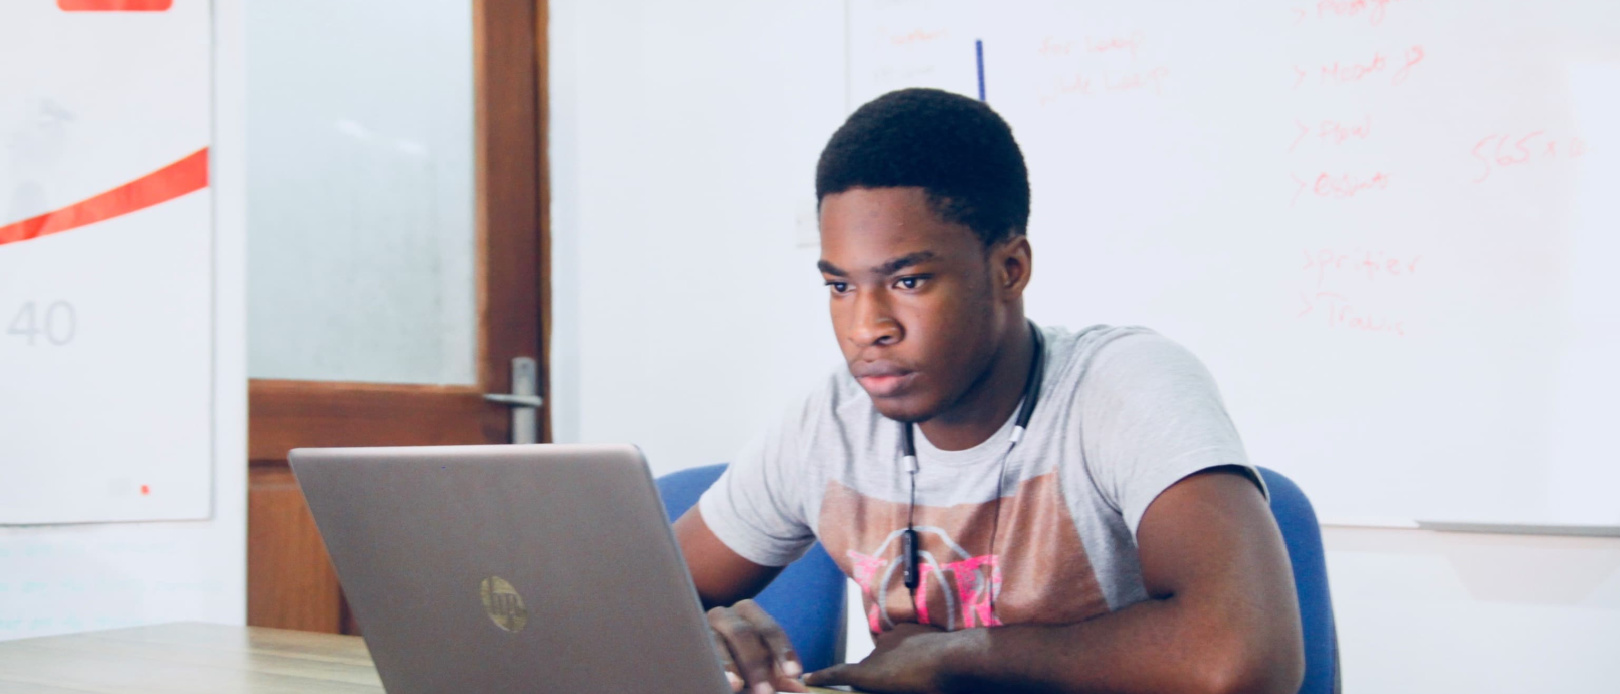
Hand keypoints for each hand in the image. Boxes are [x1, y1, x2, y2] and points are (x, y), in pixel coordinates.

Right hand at [707, 599, 807, 693]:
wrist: (701, 649)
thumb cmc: (736, 656)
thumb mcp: (760, 664)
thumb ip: (779, 676)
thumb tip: (801, 691)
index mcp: (749, 612)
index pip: (770, 630)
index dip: (783, 651)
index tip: (794, 674)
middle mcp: (726, 614)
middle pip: (744, 634)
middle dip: (756, 663)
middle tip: (766, 691)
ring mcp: (703, 625)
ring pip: (718, 642)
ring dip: (729, 666)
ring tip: (737, 686)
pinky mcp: (689, 639)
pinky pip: (700, 652)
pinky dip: (711, 668)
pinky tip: (720, 681)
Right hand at [804, 623, 954, 693]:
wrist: (958, 659)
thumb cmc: (932, 688)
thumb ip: (886, 687)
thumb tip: (880, 678)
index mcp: (870, 673)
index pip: (838, 673)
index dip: (822, 676)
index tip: (808, 677)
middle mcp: (876, 652)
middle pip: (868, 665)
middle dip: (876, 675)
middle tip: (896, 684)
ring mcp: (893, 637)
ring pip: (887, 651)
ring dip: (895, 661)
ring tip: (916, 672)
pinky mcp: (910, 628)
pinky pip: (903, 640)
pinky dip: (909, 649)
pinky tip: (926, 657)